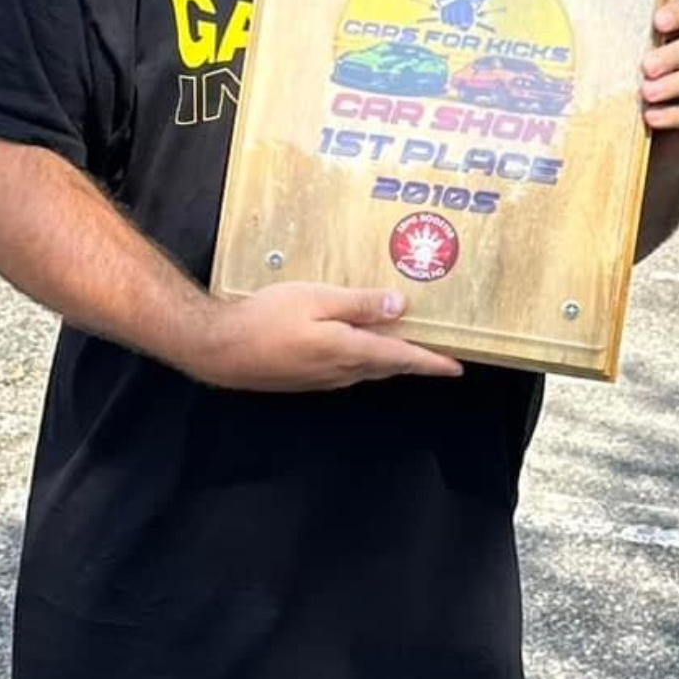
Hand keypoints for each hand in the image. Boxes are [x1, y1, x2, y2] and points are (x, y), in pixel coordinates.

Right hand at [192, 281, 463, 391]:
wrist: (221, 349)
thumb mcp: (315, 299)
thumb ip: (359, 304)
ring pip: (368, 368)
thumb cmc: (266, 317)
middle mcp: (342, 372)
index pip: (402, 357)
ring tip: (407, 342)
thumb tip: (401, 307)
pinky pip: (349, 369)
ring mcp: (324, 379)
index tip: (457, 366)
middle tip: (439, 349)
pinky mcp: (308, 379)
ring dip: (391, 358)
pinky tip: (362, 342)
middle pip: (389, 365)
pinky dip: (366, 357)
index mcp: (349, 350)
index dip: (431, 361)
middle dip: (416, 359)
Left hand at [641, 0, 678, 174]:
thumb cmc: (638, 97)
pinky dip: (675, 114)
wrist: (652, 143)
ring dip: (675, 84)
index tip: (658, 22)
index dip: (678, 14)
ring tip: (647, 93)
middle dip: (674, 55)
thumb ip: (624, 54)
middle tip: (646, 67)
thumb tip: (586, 42)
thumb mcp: (629, 71)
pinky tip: (653, 117)